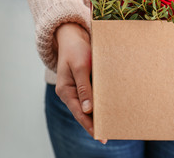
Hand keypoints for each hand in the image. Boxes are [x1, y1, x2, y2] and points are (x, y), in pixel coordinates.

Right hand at [55, 23, 106, 143]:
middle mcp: (69, 92)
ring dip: (96, 115)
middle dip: (93, 124)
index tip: (100, 136)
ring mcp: (75, 89)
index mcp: (65, 90)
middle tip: (106, 136)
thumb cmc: (76, 49)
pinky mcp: (83, 84)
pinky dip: (98, 104)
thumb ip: (84, 87)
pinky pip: (90, 97)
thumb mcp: (80, 66)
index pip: (78, 112)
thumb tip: (87, 110)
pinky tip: (108, 108)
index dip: (89, 125)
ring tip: (109, 126)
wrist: (73, 36)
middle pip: (82, 113)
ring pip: (87, 106)